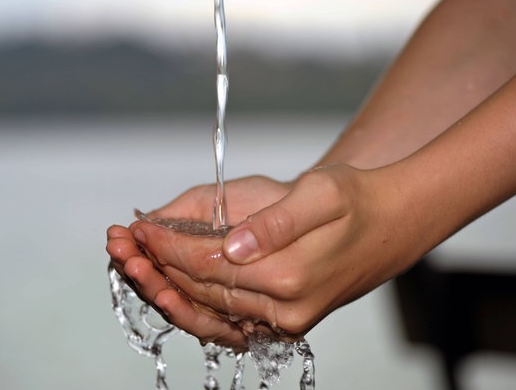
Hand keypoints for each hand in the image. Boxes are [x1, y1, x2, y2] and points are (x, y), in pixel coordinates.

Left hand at [130, 164, 426, 344]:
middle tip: (121, 244)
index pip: (207, 263)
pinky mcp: (285, 323)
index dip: (168, 244)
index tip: (138, 226)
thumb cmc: (356, 200)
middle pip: (200, 290)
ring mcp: (286, 322)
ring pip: (208, 308)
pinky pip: (225, 318)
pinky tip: (168, 284)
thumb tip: (230, 246)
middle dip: (157, 265)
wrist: (393, 225)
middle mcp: (285, 310)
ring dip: (167, 285)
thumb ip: (274, 223)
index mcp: (290, 275)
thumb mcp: (320, 193)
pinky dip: (192, 302)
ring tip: (133, 264)